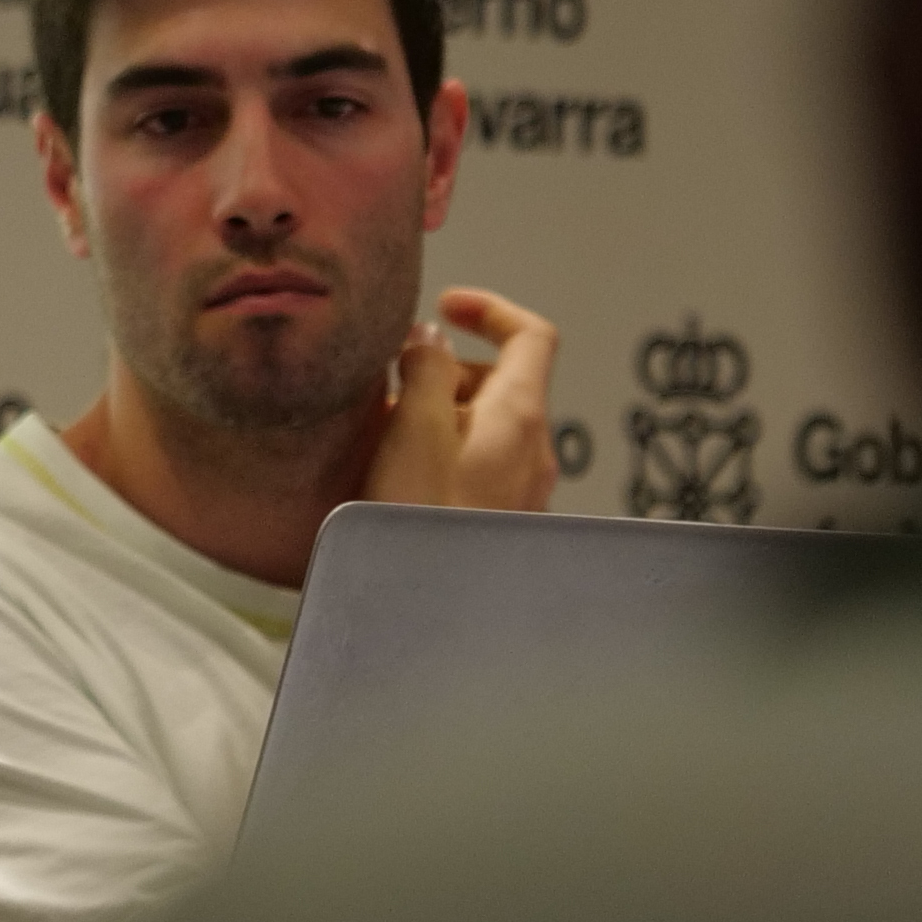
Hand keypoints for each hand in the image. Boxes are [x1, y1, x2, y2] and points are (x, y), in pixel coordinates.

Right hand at [359, 285, 559, 511]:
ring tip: (387, 441)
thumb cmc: (422, 524)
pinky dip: (444, 452)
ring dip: (439, 416)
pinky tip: (404, 478)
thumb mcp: (414, 430)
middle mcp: (534, 450)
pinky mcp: (503, 521)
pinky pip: (479, 464)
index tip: (443, 307)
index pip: (531, 335)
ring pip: (486, 425)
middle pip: (501, 382)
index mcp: (520, 415)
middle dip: (446, 373)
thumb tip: (431, 339)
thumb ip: (426, 370)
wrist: (433, 614)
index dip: (489, 309)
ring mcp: (523, 490)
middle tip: (392, 390)